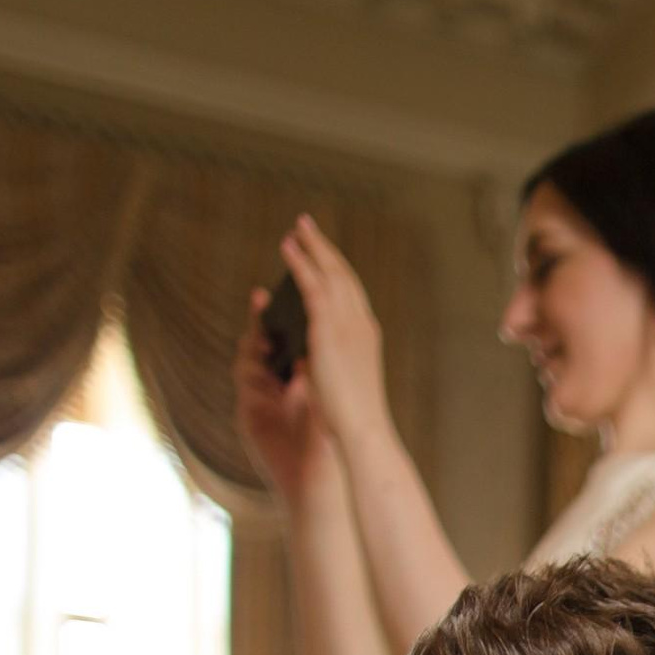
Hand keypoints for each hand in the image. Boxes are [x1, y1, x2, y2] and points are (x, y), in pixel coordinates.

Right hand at [231, 286, 337, 506]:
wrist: (315, 481)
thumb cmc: (323, 443)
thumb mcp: (320, 398)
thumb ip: (313, 367)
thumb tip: (322, 329)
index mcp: (288, 380)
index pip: (276, 341)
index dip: (273, 317)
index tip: (272, 293)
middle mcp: (269, 388)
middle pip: (257, 346)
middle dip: (258, 322)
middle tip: (260, 298)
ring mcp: (257, 403)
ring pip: (246, 365)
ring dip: (252, 349)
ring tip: (264, 340)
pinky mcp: (249, 420)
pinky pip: (244, 392)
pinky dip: (252, 381)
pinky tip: (265, 376)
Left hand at [279, 213, 392, 448]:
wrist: (363, 428)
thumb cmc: (355, 418)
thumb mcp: (344, 384)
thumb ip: (330, 365)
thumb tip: (310, 360)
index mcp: (366, 335)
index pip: (352, 293)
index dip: (337, 270)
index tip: (325, 255)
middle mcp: (361, 322)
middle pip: (343, 274)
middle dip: (325, 249)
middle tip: (308, 226)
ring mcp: (347, 323)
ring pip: (329, 272)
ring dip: (312, 246)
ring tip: (296, 228)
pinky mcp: (327, 329)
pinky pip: (312, 285)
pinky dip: (300, 262)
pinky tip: (288, 248)